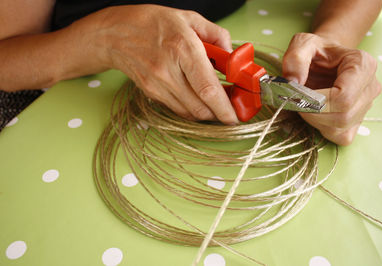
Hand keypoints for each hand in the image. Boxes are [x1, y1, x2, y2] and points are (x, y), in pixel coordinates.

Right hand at [89, 5, 237, 123]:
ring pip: (189, 113)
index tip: (235, 116)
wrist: (115, 34)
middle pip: (200, 108)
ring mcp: (157, 86)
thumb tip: (232, 58)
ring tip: (213, 100)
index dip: (225, 108)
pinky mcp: (151, 93)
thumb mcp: (190, 19)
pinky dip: (191, 109)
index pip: (208, 89)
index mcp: (183, 48)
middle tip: (229, 107)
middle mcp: (168, 71)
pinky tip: (195, 97)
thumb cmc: (153, 23)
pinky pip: (177, 110)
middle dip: (219, 113)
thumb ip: (217, 36)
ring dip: (206, 112)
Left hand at [282, 33, 380, 144]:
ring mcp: (366, 107)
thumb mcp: (303, 44)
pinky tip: (316, 114)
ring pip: (340, 128)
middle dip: (312, 113)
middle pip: (342, 116)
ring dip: (315, 120)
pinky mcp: (357, 122)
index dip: (316, 101)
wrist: (326, 58)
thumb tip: (293, 81)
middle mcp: (370, 87)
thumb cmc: (316, 52)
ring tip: (306, 104)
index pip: (343, 97)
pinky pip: (341, 136)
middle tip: (297, 100)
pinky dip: (323, 128)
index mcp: (362, 65)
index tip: (298, 94)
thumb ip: (296, 58)